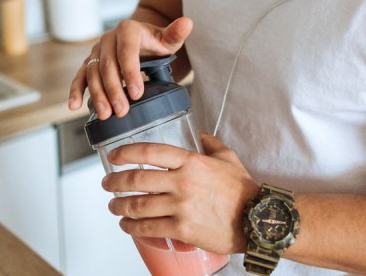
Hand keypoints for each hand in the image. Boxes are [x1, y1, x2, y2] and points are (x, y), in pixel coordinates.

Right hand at [68, 17, 192, 118]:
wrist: (141, 41)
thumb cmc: (156, 42)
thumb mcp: (168, 39)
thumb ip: (176, 33)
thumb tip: (187, 23)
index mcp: (127, 30)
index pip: (127, 51)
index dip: (131, 72)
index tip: (138, 93)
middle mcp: (108, 39)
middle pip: (108, 65)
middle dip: (114, 90)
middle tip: (122, 110)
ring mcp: (97, 51)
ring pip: (93, 73)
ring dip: (97, 95)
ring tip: (106, 114)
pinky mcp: (90, 63)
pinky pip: (80, 76)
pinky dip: (76, 91)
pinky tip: (74, 106)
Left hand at [102, 132, 259, 254]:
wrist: (257, 220)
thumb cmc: (243, 190)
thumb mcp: (228, 158)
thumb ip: (210, 143)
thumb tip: (199, 134)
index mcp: (191, 162)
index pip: (150, 151)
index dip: (127, 152)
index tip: (114, 156)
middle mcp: (183, 182)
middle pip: (137, 179)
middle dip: (115, 182)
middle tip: (108, 184)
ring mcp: (181, 207)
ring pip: (137, 205)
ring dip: (119, 206)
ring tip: (113, 206)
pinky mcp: (182, 230)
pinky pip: (147, 228)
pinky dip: (131, 227)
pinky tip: (126, 225)